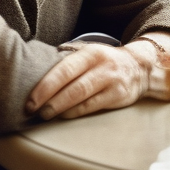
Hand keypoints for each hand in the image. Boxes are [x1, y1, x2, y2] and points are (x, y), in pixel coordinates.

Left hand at [26, 42, 155, 120]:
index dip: (45, 85)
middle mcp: (101, 65)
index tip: (30, 99)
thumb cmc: (104, 62)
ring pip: (82, 96)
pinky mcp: (118, 95)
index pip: (64, 69)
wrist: (139, 67)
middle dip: (49, 99)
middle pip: (72, 84)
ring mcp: (111, 80)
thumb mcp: (88, 53)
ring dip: (61, 108)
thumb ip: (68, 60)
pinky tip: (63, 116)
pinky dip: (76, 112)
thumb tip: (36, 70)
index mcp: (89, 53)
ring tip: (45, 115)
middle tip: (32, 110)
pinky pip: (93, 106)